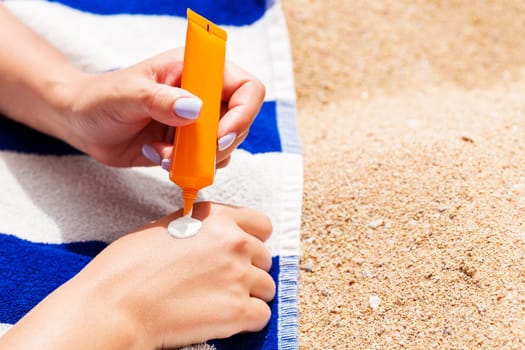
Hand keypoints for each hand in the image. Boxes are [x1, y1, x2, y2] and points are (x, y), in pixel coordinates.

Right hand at [0, 202, 274, 348]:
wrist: (114, 305)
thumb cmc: (128, 266)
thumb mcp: (165, 227)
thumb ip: (200, 228)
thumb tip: (212, 236)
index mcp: (217, 217)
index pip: (262, 224)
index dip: (253, 239)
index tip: (243, 251)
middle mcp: (234, 242)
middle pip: (265, 258)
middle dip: (249, 269)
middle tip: (223, 281)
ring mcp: (238, 276)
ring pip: (266, 287)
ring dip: (249, 295)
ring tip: (221, 301)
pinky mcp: (237, 311)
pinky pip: (261, 315)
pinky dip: (247, 320)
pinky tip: (224, 319)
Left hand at [62, 48, 264, 167]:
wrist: (83, 124)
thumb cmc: (102, 98)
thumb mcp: (127, 94)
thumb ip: (160, 100)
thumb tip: (196, 109)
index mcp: (196, 70)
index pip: (246, 88)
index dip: (244, 112)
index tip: (221, 135)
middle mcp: (204, 95)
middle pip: (242, 121)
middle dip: (222, 143)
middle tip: (195, 153)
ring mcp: (198, 123)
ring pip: (227, 145)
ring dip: (203, 158)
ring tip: (166, 156)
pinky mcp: (189, 146)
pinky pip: (207, 162)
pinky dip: (190, 168)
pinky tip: (159, 159)